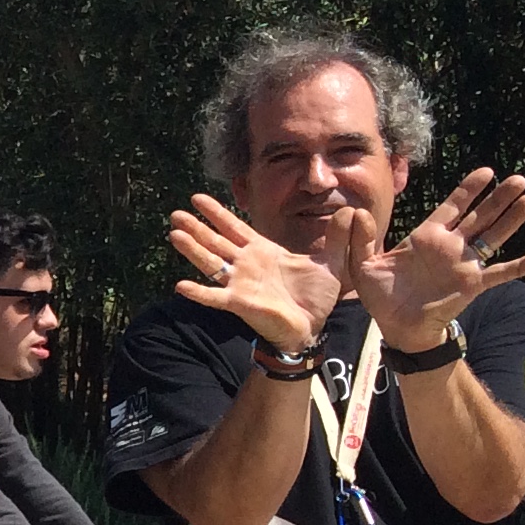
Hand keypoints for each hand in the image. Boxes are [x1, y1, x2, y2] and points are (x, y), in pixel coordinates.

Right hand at [169, 194, 340, 352]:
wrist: (313, 326)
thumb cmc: (317, 297)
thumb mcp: (333, 261)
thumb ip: (338, 237)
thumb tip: (351, 210)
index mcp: (263, 252)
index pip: (234, 227)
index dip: (217, 213)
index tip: (198, 199)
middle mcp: (246, 265)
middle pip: (215, 241)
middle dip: (196, 227)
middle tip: (175, 213)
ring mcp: (240, 283)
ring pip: (211, 263)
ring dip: (192, 250)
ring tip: (173, 234)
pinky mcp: (240, 303)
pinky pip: (215, 296)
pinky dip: (199, 292)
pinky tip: (180, 285)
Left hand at [346, 167, 524, 351]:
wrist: (395, 325)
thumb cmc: (380, 294)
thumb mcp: (363, 263)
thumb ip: (361, 238)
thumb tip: (354, 211)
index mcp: (427, 236)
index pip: (453, 206)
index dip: (469, 189)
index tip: (487, 172)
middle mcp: (451, 246)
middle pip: (481, 216)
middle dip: (499, 197)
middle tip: (519, 179)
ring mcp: (464, 264)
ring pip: (494, 237)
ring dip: (512, 220)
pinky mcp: (472, 284)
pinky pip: (502, 273)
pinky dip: (523, 265)